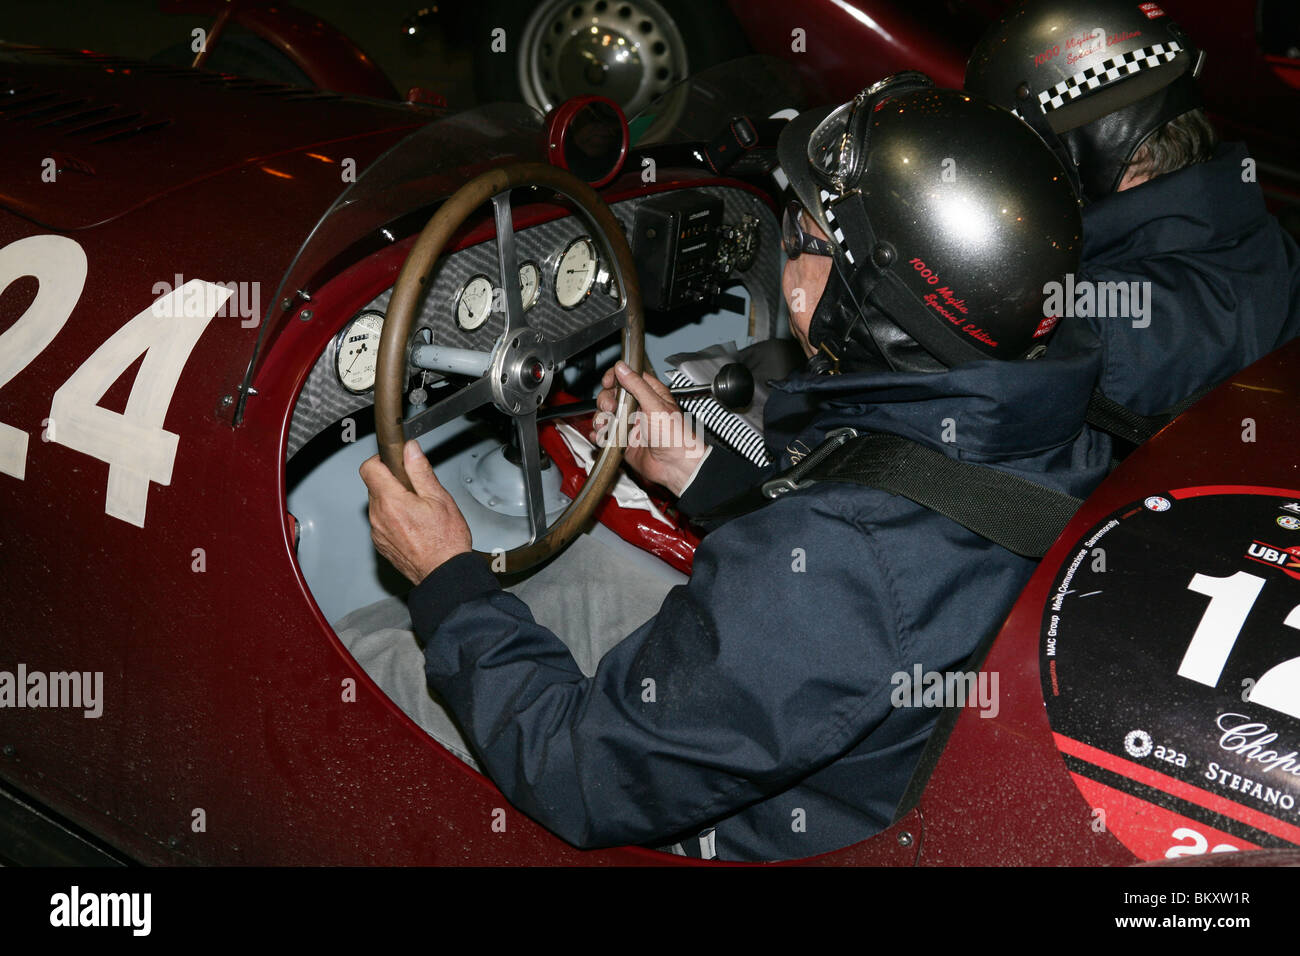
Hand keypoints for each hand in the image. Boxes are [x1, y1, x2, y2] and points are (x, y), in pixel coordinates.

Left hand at [360, 440, 471, 584]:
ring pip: (378, 504)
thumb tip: (410, 449)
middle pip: (374, 485)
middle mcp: (378, 516)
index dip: (382, 460)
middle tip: (416, 489)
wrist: (444, 574)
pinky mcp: (380, 543)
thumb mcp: (439, 498)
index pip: (369, 467)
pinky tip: (414, 525)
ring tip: (418, 510)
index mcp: (391, 501)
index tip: (395, 462)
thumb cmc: (445, 541)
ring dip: (393, 500)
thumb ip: (420, 470)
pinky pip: (381, 522)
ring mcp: (377, 531)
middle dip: (392, 481)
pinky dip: (393, 518)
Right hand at [591, 361, 706, 496]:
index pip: (628, 377)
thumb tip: (622, 367)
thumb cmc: (676, 437)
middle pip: (612, 395)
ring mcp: (630, 425)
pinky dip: (599, 435)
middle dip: (606, 400)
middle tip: (610, 408)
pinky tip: (600, 436)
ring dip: (601, 419)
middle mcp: (639, 408)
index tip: (608, 382)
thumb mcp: (656, 405)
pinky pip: (605, 435)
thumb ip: (637, 385)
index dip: (615, 377)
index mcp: (650, 394)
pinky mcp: (623, 442)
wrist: (676, 466)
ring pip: (606, 415)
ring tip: (606, 425)